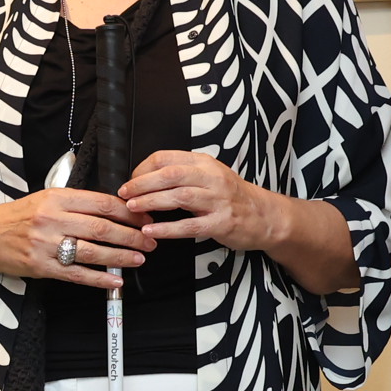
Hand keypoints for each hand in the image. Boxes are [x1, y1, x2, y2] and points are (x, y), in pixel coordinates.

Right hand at [0, 185, 148, 288]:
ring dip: (121, 256)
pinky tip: (115, 281)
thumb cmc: (17, 216)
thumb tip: (114, 209)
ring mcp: (47, 244)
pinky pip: (77, 274)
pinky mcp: (42, 267)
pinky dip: (99, 278)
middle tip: (150, 240)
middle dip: (132, 235)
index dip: (129, 212)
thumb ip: (76, 203)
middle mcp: (53, 219)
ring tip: (139, 258)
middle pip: (103, 227)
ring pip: (93, 251)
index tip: (145, 218)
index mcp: (57, 197)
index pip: (102, 203)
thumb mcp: (45, 198)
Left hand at [119, 150, 268, 249]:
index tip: (131, 180)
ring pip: (178, 197)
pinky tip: (151, 231)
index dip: (143, 169)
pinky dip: (167, 229)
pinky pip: (189, 226)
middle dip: (142, 183)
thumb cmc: (232, 196)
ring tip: (133, 208)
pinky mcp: (220, 223)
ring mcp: (217, 201)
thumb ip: (184, 174)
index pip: (167, 158)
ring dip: (151, 202)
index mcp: (205, 163)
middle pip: (170, 175)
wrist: (265, 216)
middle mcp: (211, 178)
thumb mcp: (210, 175)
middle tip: (124, 193)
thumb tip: (146, 177)